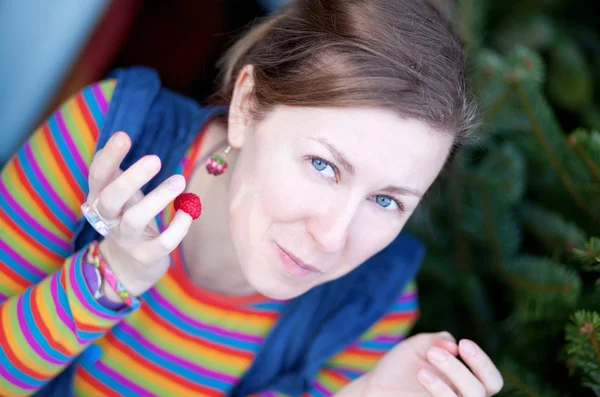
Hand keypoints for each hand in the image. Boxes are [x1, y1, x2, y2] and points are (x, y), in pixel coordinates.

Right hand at [85, 132, 191, 301]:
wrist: (128, 268)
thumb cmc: (127, 218)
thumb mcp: (120, 194)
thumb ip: (118, 171)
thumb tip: (120, 136)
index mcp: (100, 198)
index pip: (98, 175)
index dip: (109, 156)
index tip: (123, 135)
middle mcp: (108, 219)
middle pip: (111, 197)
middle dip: (131, 178)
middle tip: (155, 159)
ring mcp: (127, 239)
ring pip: (135, 219)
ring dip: (158, 198)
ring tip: (180, 179)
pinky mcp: (147, 256)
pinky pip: (163, 242)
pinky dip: (178, 226)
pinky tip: (188, 210)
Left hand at [338, 332, 502, 396]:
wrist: (373, 387)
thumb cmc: (399, 367)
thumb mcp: (418, 347)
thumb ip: (437, 340)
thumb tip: (453, 345)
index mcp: (464, 382)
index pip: (491, 380)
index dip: (483, 362)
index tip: (464, 343)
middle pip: (483, 390)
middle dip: (461, 368)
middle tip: (435, 352)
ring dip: (450, 377)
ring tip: (424, 364)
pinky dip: (440, 389)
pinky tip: (422, 374)